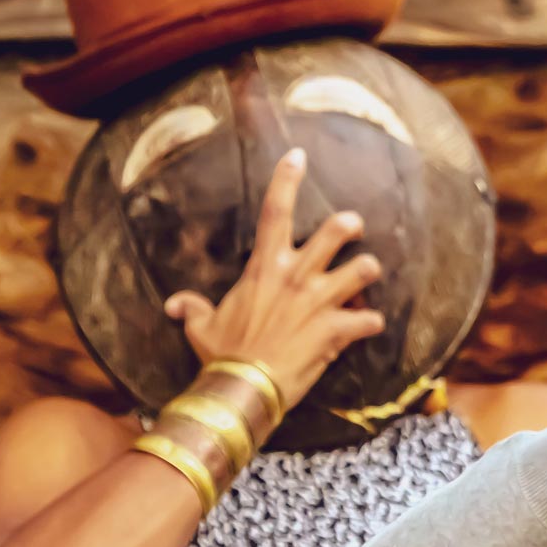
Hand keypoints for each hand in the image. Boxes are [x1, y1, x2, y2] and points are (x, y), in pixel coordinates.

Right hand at [164, 148, 385, 409]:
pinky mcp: (336, 330)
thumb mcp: (201, 328)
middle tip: (354, 228)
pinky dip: (372, 322)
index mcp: (264, 268)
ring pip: (363, 269)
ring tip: (367, 275)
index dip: (286, 180)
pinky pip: (369, 319)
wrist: (242, 389)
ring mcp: (320, 302)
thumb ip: (192, 309)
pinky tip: (369, 326)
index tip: (298, 156)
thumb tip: (174, 305)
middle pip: (336, 232)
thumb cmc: (222, 355)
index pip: (275, 211)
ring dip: (368, 270)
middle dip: (350, 225)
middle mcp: (296, 277)